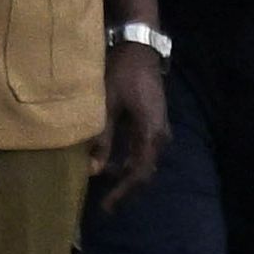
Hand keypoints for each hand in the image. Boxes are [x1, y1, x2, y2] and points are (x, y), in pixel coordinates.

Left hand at [92, 42, 166, 204]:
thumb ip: (102, 138)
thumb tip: (94, 170)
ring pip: (146, 161)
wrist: (139, 48)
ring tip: (108, 188)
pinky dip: (131, 162)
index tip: (107, 206)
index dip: (123, 192)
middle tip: (106, 204)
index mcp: (150, 133)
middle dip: (126, 189)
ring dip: (129, 176)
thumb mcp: (107, 105)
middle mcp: (160, 135)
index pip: (139, 172)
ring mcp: (160, 129)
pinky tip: (115, 165)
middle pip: (145, 171)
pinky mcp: (155, 123)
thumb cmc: (122, 73)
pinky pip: (145, 150)